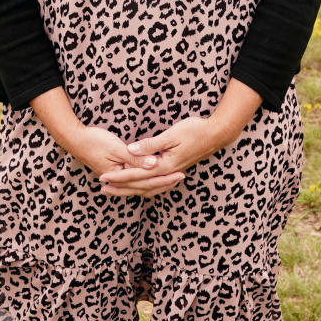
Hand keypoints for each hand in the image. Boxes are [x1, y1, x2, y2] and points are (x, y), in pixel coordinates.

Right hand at [67, 123, 185, 197]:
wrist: (74, 138)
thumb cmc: (93, 141)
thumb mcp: (116, 148)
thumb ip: (135, 158)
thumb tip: (154, 165)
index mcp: (119, 175)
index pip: (145, 182)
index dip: (164, 178)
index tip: (179, 175)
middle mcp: (118, 179)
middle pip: (144, 187)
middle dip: (163, 183)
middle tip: (181, 179)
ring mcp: (115, 176)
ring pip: (139, 185)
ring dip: (155, 184)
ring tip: (171, 182)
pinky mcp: (114, 170)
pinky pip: (134, 179)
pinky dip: (144, 180)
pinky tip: (151, 177)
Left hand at [98, 116, 222, 195]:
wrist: (217, 134)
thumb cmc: (195, 131)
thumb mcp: (171, 135)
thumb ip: (151, 145)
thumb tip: (132, 149)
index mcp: (165, 165)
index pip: (136, 175)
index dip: (118, 176)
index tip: (103, 177)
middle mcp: (168, 173)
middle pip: (140, 185)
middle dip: (121, 187)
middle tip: (102, 188)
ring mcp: (172, 172)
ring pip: (148, 187)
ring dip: (131, 189)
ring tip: (115, 190)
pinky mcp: (175, 169)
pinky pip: (157, 184)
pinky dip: (145, 187)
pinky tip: (139, 187)